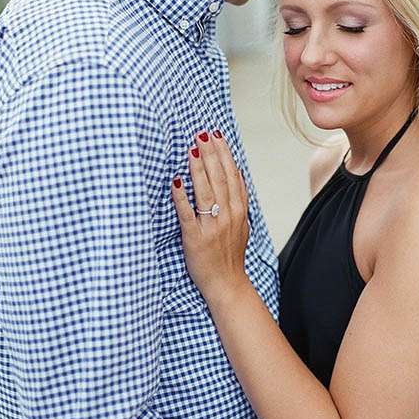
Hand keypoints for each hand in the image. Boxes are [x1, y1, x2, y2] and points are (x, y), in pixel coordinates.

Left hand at [170, 130, 250, 306]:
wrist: (227, 284)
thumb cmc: (230, 254)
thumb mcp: (242, 224)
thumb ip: (239, 200)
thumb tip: (236, 173)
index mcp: (239, 211)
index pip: (232, 175)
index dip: (225, 154)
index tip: (217, 135)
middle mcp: (228, 216)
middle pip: (220, 179)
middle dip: (211, 154)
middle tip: (201, 134)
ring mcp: (212, 227)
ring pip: (206, 192)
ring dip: (199, 169)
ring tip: (192, 149)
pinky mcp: (195, 239)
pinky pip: (187, 214)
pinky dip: (181, 198)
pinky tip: (176, 182)